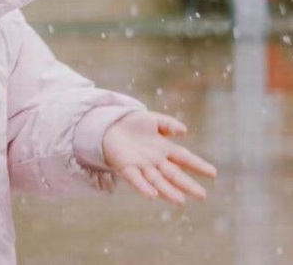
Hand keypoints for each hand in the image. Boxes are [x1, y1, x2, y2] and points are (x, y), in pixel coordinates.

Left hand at [102, 110, 216, 205]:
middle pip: (174, 174)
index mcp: (164, 149)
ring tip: (181, 201)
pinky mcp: (126, 167)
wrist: (108, 124)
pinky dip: (143, 187)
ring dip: (168, 191)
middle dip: (187, 184)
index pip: (184, 158)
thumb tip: (184, 131)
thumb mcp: (153, 120)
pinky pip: (136, 179)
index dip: (198, 165)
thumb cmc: (132, 123)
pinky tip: (152, 195)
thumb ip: (169, 124)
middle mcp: (155, 160)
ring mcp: (141, 165)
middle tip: (202, 195)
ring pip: (157, 180)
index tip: (213, 173)